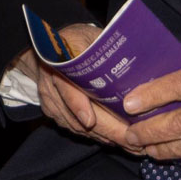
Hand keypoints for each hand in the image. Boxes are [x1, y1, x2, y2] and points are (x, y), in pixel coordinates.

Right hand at [17, 24, 141, 152]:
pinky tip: (112, 138)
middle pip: (75, 113)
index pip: (65, 86)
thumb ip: (105, 48)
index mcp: (59, 61)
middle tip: (131, 140)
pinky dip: (93, 135)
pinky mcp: (51, 111)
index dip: (77, 104)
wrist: (46, 47)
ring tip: (128, 143)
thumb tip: (134, 59)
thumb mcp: (89, 36)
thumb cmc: (75, 40)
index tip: (90, 121)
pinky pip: (72, 127)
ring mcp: (49, 99)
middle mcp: (50, 83)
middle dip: (105, 129)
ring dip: (102, 136)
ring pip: (75, 125)